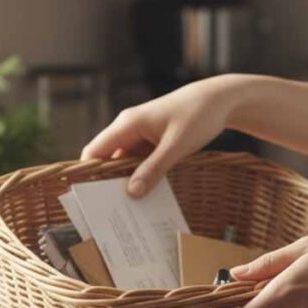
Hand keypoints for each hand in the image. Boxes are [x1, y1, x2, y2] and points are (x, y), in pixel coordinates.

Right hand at [81, 76, 243, 197]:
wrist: (220, 99)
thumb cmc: (198, 116)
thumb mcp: (176, 146)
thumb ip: (153, 169)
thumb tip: (132, 192)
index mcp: (127, 124)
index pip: (94, 151)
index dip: (86, 173)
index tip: (87, 197)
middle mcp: (128, 127)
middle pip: (106, 158)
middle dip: (105, 181)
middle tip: (109, 209)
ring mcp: (138, 132)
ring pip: (122, 160)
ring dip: (124, 179)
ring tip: (127, 205)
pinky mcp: (150, 138)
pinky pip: (137, 159)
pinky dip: (138, 174)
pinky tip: (145, 191)